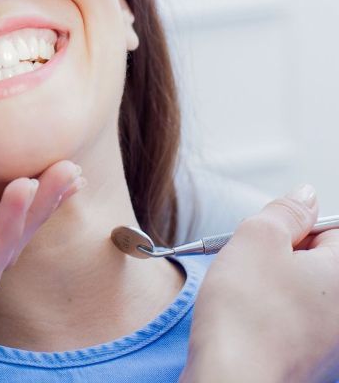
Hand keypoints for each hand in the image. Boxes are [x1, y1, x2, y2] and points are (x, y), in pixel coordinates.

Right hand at [182, 185, 338, 382]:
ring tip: (245, 293)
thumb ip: (284, 210)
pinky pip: (291, 324)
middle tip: (253, 262)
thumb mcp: (258, 236)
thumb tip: (305, 196)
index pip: (330, 229)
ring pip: (301, 293)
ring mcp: (331, 343)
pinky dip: (269, 317)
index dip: (293, 227)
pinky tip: (247, 321)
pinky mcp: (309, 363)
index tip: (269, 237)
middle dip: (283, 256)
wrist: (232, 380)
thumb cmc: (246, 313)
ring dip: (273, 287)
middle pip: (318, 263)